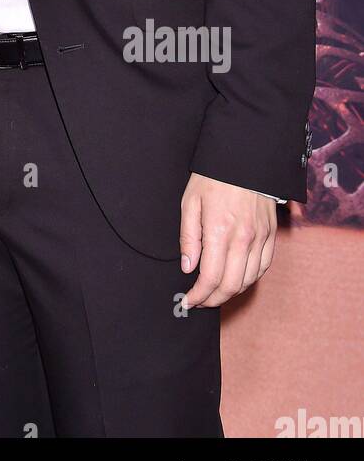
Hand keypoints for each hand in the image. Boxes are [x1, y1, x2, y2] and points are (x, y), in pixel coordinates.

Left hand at [179, 173, 276, 307]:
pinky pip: (263, 267)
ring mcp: (260, 238)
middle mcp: (243, 238)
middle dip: (213, 300)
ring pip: (249, 280)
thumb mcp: (190, 202)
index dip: (199, 295)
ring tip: (215, 293)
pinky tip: (236, 279)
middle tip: (200, 301)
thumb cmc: (213, 178)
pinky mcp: (271, 235)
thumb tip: (189, 267)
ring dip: (231, 293)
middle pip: (231, 286)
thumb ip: (188, 237)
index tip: (189, 300)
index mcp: (220, 230)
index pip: (211, 278)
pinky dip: (249, 279)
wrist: (244, 158)